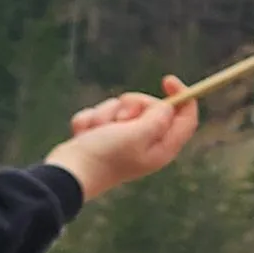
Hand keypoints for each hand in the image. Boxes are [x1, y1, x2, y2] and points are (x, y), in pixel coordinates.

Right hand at [47, 77, 198, 199]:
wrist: (67, 173)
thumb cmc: (104, 156)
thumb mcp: (137, 135)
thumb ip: (157, 119)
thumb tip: (168, 107)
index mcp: (163, 148)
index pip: (186, 119)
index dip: (182, 96)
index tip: (168, 79)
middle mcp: (147, 143)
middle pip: (152, 107)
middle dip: (132, 106)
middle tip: (121, 120)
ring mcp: (124, 139)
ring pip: (122, 107)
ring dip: (106, 114)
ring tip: (96, 132)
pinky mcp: (102, 135)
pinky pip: (101, 113)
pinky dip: (91, 120)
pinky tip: (83, 135)